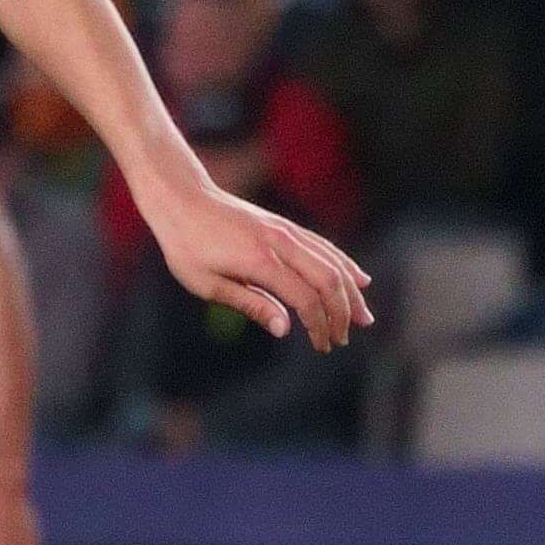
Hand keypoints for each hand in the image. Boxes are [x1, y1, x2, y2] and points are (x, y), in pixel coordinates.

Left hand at [142, 179, 370, 350]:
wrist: (181, 198)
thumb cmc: (186, 246)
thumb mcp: (206, 283)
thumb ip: (249, 304)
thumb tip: (285, 330)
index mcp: (260, 262)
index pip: (305, 299)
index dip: (319, 326)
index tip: (321, 346)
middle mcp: (280, 243)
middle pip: (328, 280)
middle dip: (342, 313)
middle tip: (343, 340)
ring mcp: (285, 231)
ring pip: (332, 262)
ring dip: (351, 292)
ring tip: (363, 318)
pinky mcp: (284, 225)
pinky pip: (323, 246)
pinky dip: (344, 265)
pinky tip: (359, 280)